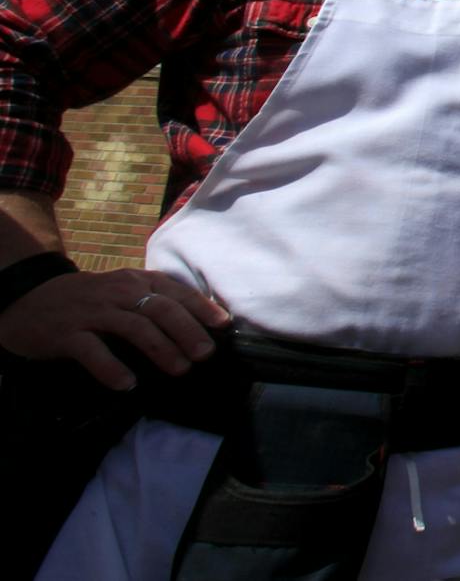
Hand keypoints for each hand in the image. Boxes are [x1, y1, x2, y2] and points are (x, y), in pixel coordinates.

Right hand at [0, 268, 231, 389]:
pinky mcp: (67, 333)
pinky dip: (111, 368)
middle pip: (159, 309)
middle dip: (187, 330)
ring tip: (179, 369)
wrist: (29, 298)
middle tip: (205, 353)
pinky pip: (92, 350)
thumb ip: (154, 300)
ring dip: (160, 349)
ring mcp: (92, 312)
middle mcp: (118, 293)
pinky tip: (127, 384)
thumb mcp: (123, 290)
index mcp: (135, 281)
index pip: (174, 292)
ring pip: (133, 327)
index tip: (223, 325)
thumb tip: (198, 323)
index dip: (201, 308)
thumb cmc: (88, 299)